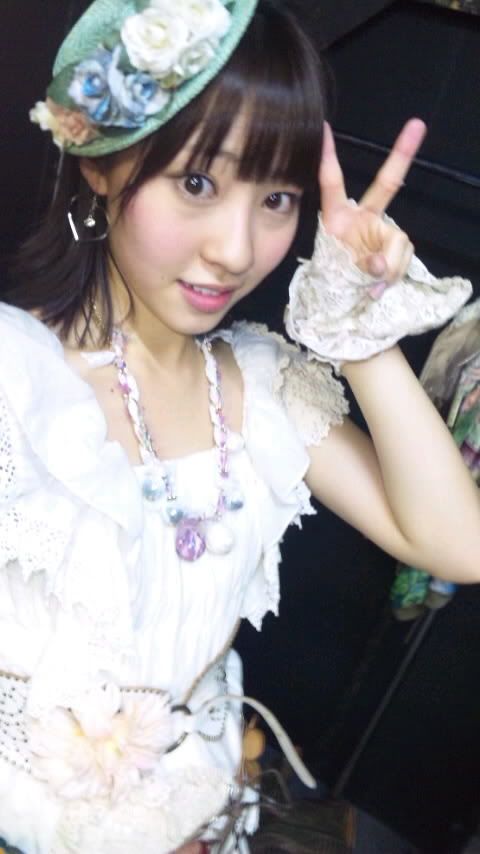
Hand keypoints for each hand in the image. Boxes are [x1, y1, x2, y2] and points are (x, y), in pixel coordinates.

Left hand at [319, 118, 426, 292]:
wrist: (346, 295)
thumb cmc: (336, 276)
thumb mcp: (338, 270)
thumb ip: (360, 265)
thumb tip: (380, 266)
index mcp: (339, 217)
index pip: (332, 183)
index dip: (328, 157)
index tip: (323, 129)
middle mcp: (364, 218)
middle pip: (388, 184)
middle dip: (402, 154)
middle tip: (417, 126)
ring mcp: (382, 231)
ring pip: (399, 242)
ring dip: (389, 267)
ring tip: (372, 283)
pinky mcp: (396, 248)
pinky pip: (403, 258)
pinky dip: (393, 274)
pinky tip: (379, 285)